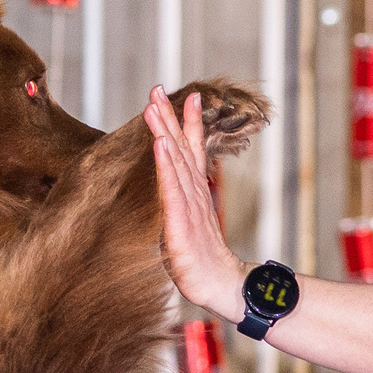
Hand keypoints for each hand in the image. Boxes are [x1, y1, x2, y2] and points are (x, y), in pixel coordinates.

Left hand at [144, 86, 245, 317]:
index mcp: (194, 192)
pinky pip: (172, 187)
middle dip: (169, 116)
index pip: (191, 150)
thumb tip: (173, 189)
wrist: (219, 284)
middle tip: (157, 89)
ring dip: (165, 131)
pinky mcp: (182, 220)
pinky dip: (166, 163)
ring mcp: (188, 204)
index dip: (187, 122)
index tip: (185, 95)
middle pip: (181, 147)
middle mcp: (193, 192)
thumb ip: (180, 204)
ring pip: (175, 161)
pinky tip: (160, 143)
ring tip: (153, 107)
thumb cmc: (200, 259)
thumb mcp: (187, 224)